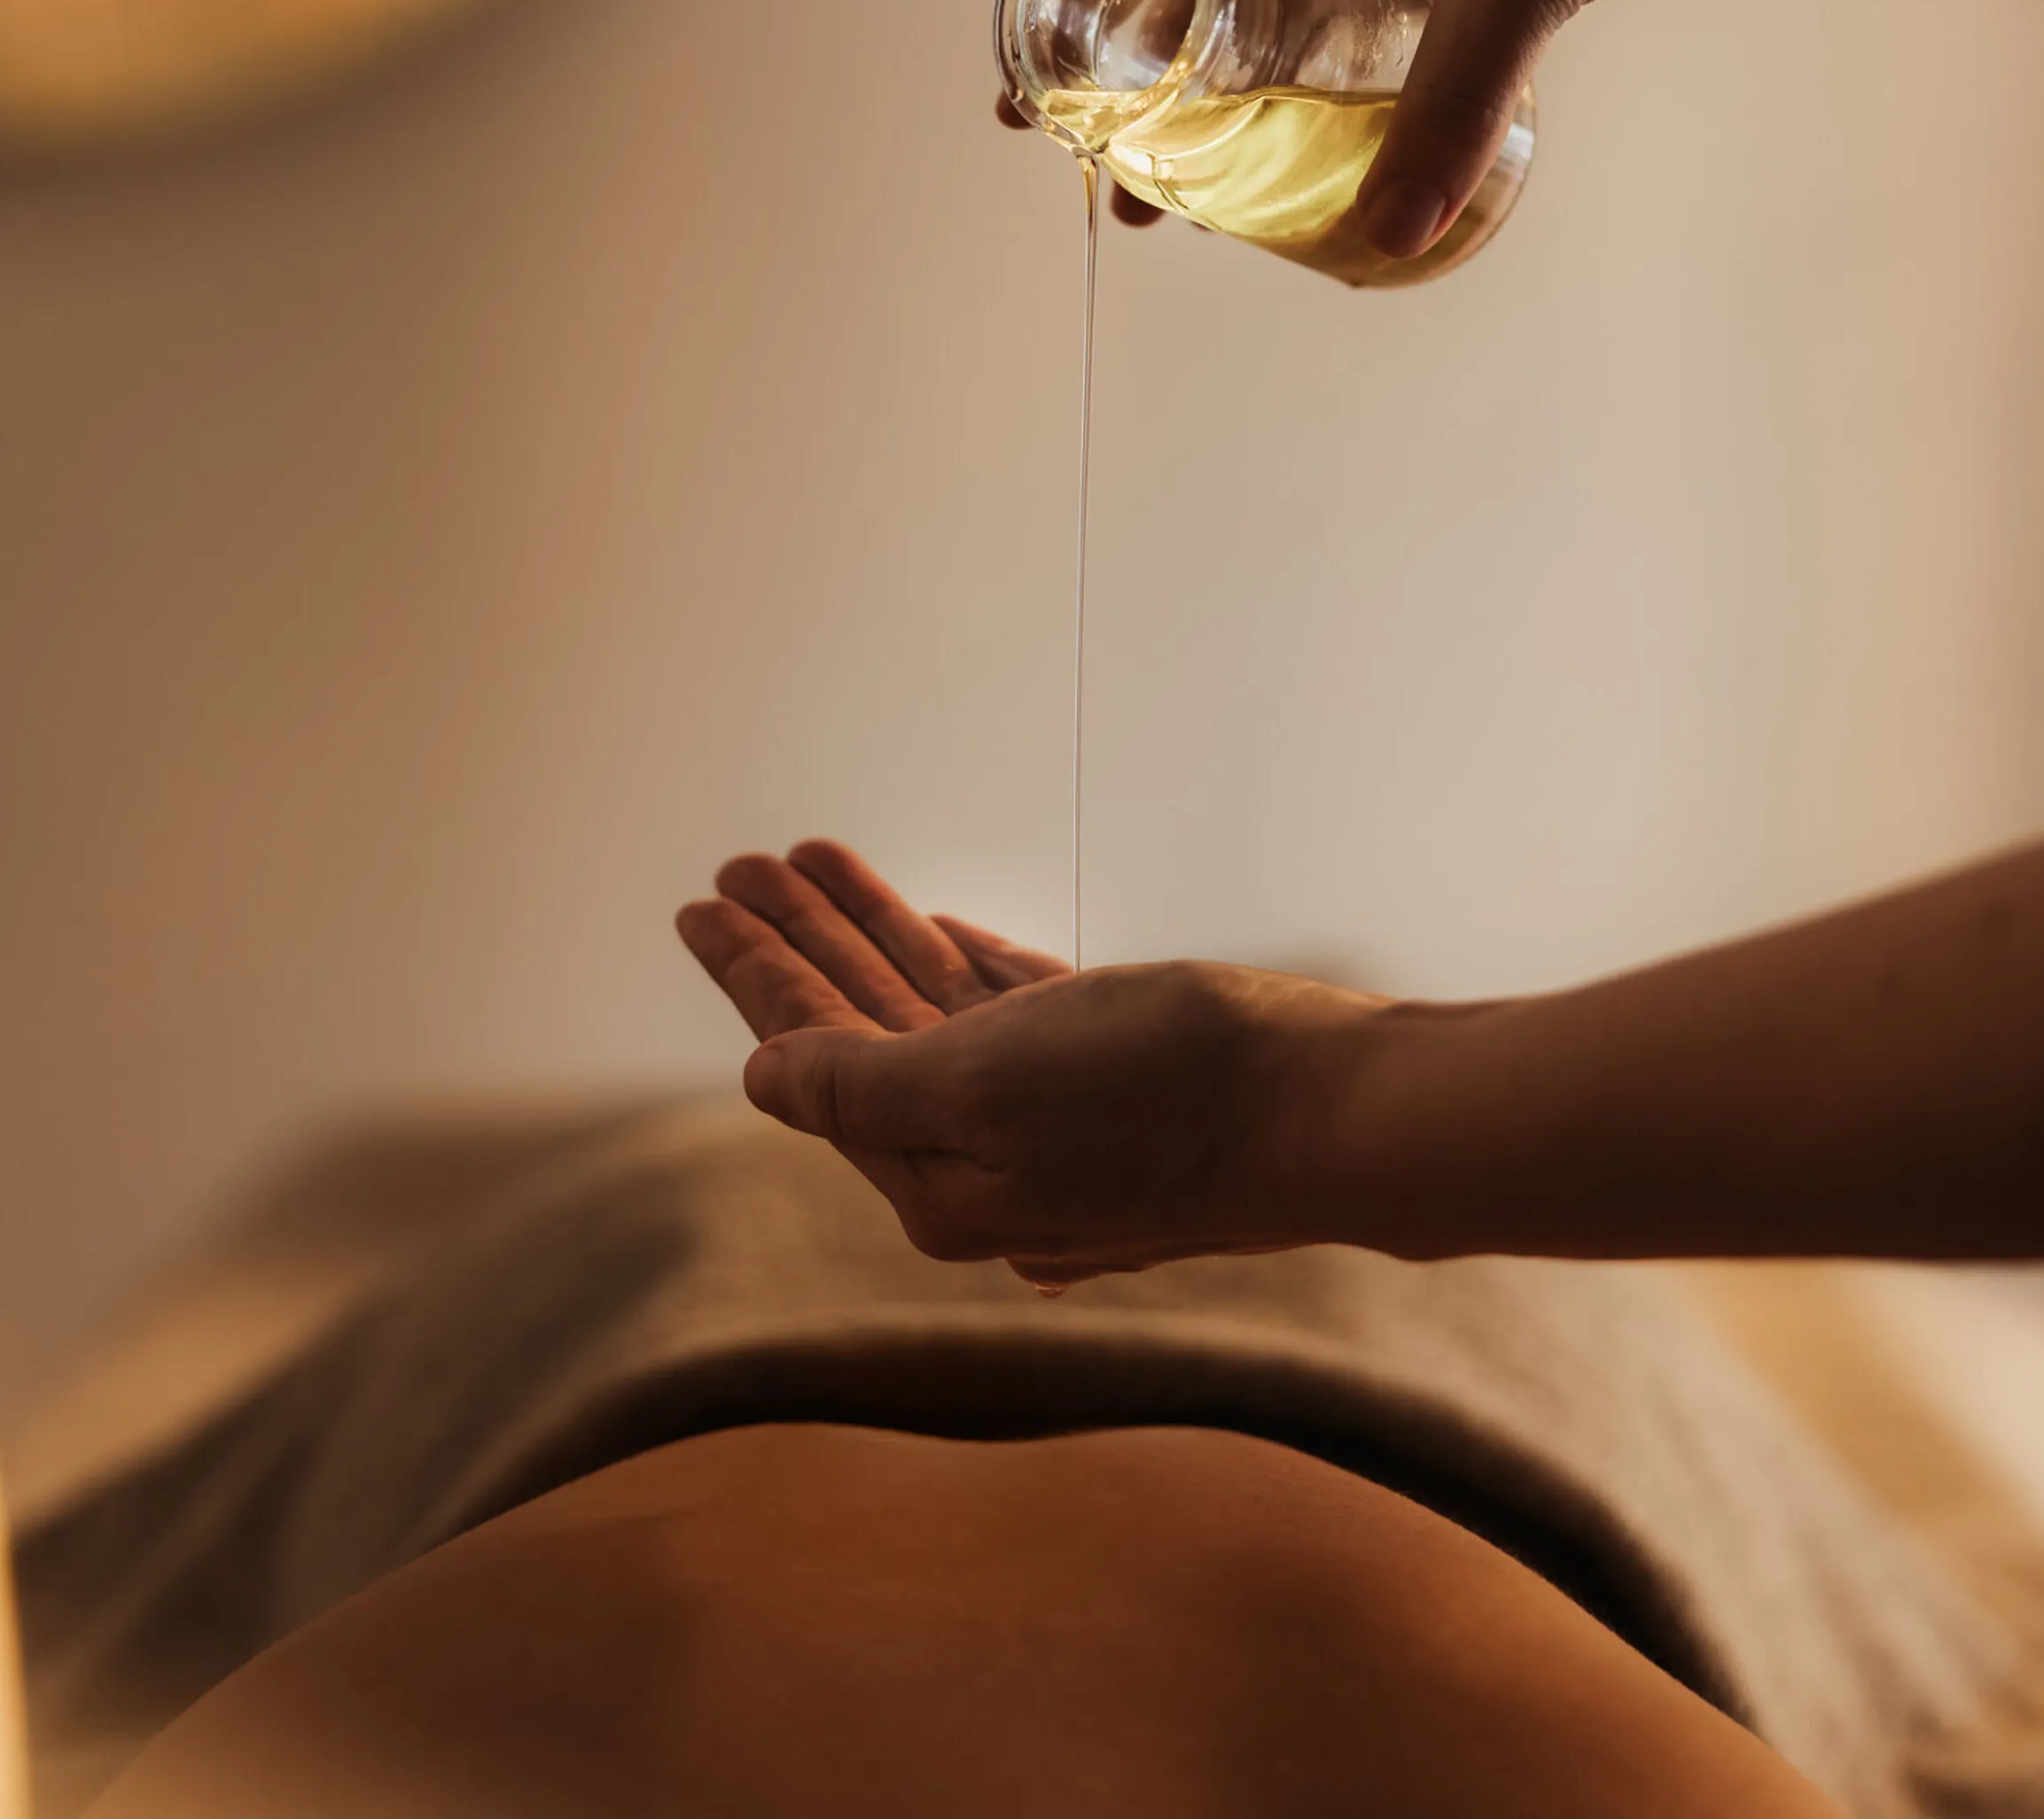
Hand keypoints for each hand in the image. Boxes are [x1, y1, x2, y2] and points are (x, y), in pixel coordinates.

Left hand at [675, 839, 1389, 1286]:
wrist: (1342, 1108)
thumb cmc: (1168, 1094)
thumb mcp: (986, 1085)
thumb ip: (863, 1084)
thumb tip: (766, 1078)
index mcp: (942, 1183)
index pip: (816, 1062)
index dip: (757, 974)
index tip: (701, 906)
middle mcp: (992, 1165)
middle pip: (865, 1034)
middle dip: (801, 945)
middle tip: (739, 869)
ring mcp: (1060, 1127)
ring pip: (937, 1013)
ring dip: (873, 933)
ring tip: (812, 860)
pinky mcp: (1122, 1082)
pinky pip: (1012, 1017)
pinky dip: (964, 967)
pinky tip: (930, 928)